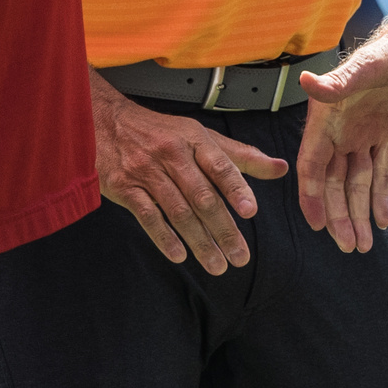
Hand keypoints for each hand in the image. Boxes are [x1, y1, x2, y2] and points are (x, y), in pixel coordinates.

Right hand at [90, 71, 288, 275]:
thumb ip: (241, 156)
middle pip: (202, 195)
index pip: (220, 165)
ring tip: (216, 264)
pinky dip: (163, 237)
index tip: (250, 211)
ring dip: (199, 241)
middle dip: (223, 229)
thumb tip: (280, 168)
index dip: (236, 188)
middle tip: (239, 256)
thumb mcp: (201, 136)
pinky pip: (146, 215)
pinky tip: (179, 254)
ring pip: (178, 210)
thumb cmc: (161, 132)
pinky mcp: (124, 187)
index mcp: (195, 140)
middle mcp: (172, 154)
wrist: (106, 122)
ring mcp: (147, 171)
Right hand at [294, 16, 387, 250]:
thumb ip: (339, 81)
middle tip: (348, 246)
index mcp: (328, 115)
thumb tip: (307, 82)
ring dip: (357, 211)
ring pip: (356, 180)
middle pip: (334, 180)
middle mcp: (341, 125)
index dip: (312, 196)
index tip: (317, 226)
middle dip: (339, 214)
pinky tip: (381, 220)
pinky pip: (378, 169)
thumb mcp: (369, 66)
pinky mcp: (385, 128)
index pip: (313, 165)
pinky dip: (378, 195)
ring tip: (363, 243)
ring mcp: (363, 128)